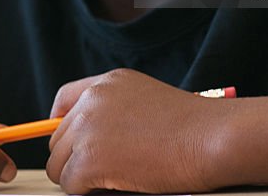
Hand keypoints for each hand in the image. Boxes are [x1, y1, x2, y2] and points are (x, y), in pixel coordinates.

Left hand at [46, 69, 232, 193]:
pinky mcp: (88, 159)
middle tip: (103, 172)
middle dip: (75, 158)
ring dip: (80, 177)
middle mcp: (92, 100)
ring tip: (112, 180)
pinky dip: (87, 192)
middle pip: (57, 139)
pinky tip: (116, 186)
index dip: (63, 126)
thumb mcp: (147, 99)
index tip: (73, 144)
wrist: (209, 138)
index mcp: (107, 83)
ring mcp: (87, 129)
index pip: (64, 100)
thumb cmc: (193, 127)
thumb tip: (92, 139)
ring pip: (59, 165)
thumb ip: (115, 110)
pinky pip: (70, 184)